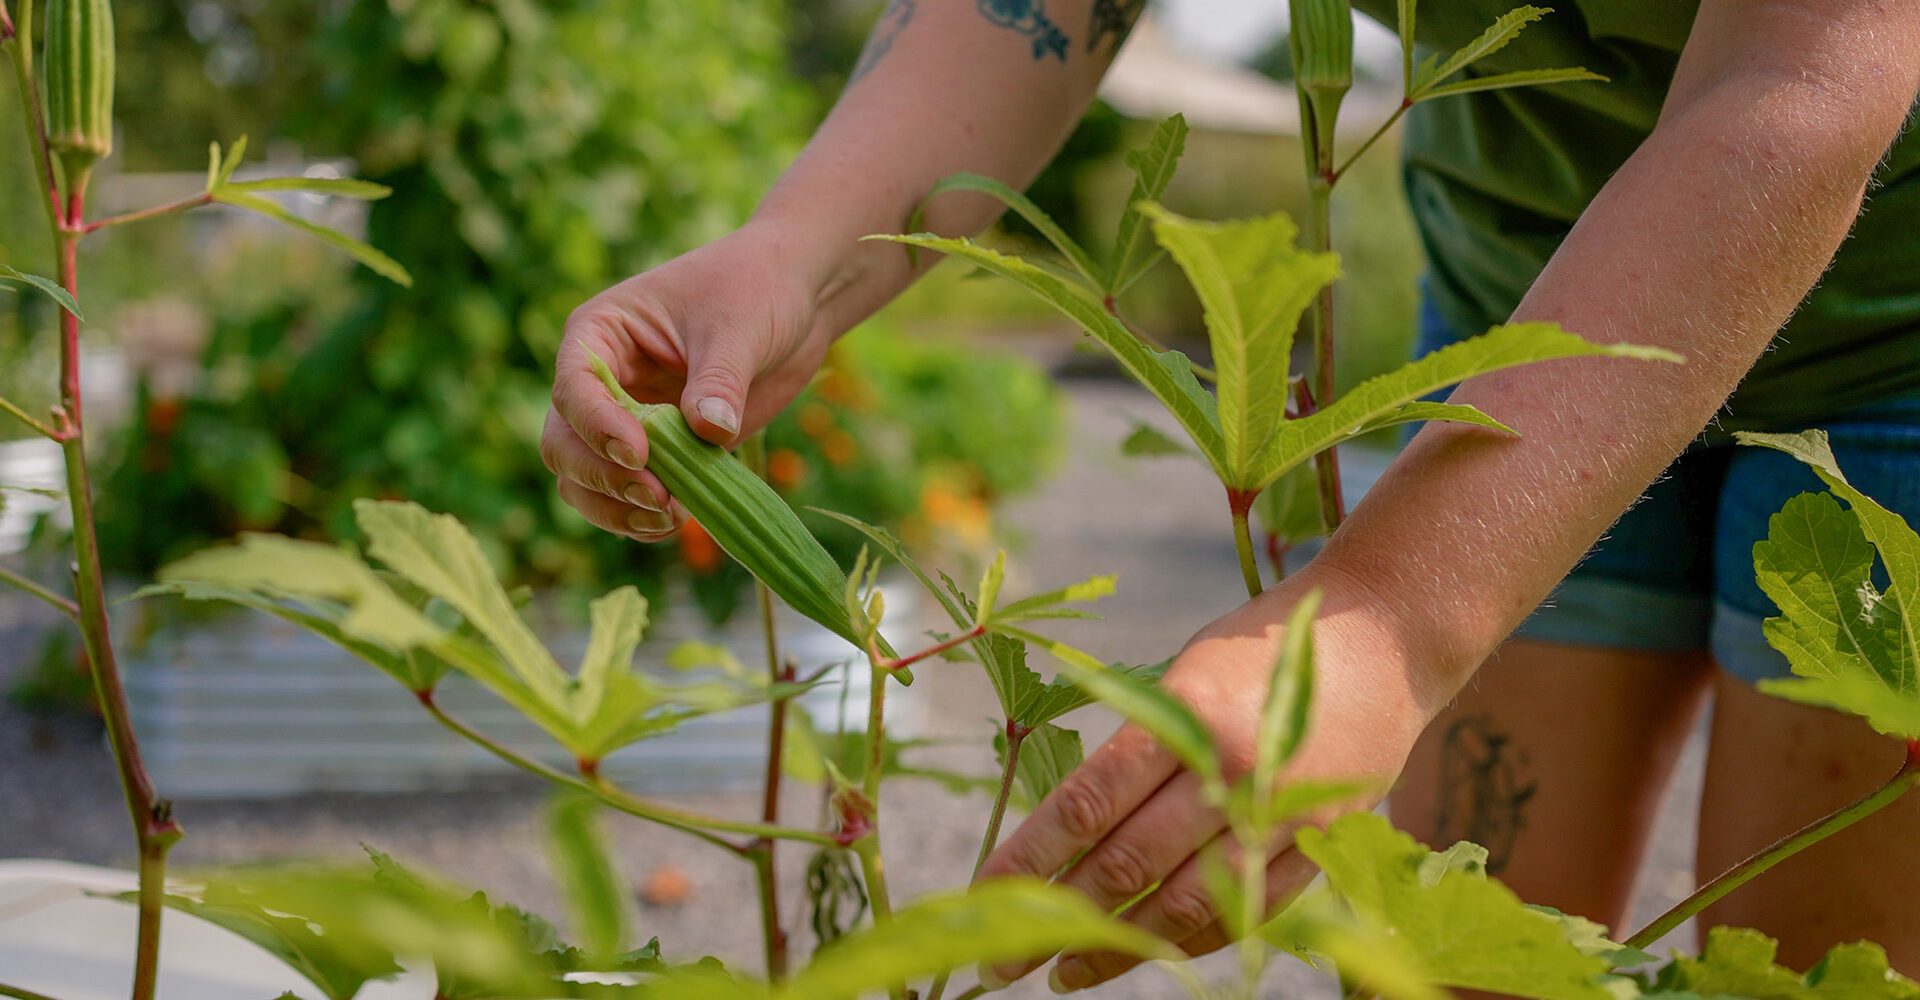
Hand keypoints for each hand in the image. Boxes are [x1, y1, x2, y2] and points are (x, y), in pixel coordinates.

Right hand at [544, 223, 836, 540]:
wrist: (795, 299)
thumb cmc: (755, 289)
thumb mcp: (738, 328)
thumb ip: (719, 381)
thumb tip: (710, 432)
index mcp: (601, 333)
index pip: (574, 389)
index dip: (596, 426)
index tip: (639, 453)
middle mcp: (603, 382)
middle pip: (564, 444)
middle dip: (603, 477)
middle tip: (658, 497)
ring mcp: (627, 421)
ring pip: (586, 480)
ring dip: (616, 508)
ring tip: (669, 517)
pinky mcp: (663, 452)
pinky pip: (629, 496)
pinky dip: (643, 518)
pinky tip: (680, 520)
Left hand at [976, 573, 1438, 992]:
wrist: (1387, 632)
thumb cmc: (1263, 647)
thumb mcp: (1185, 673)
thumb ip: (1138, 745)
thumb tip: (1070, 826)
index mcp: (1187, 716)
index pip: (1088, 802)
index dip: (1030, 856)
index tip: (984, 892)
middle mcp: (1232, 770)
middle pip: (1127, 862)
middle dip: (1058, 915)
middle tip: (1005, 960)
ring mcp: (1282, 813)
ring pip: (1185, 902)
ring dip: (1119, 946)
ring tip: (1068, 972)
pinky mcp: (1323, 841)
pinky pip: (1247, 910)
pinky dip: (1192, 938)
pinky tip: (1150, 951)